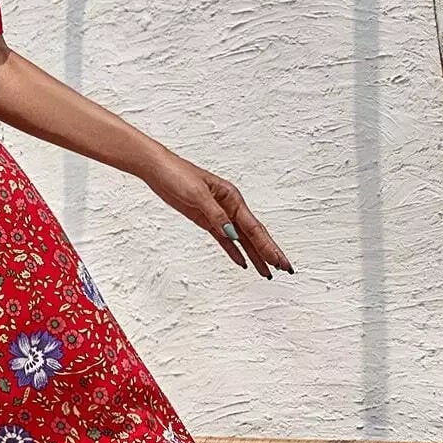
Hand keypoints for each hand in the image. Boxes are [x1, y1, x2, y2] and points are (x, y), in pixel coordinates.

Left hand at [140, 148, 293, 277]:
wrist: (158, 169)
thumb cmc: (177, 174)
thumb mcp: (197, 193)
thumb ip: (215, 214)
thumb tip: (232, 233)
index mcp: (232, 198)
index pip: (254, 228)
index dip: (268, 246)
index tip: (280, 261)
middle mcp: (229, 207)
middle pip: (253, 235)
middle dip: (269, 253)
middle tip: (285, 268)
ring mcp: (218, 215)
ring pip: (241, 240)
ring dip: (254, 256)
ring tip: (266, 272)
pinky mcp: (206, 220)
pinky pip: (224, 240)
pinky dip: (234, 251)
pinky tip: (242, 262)